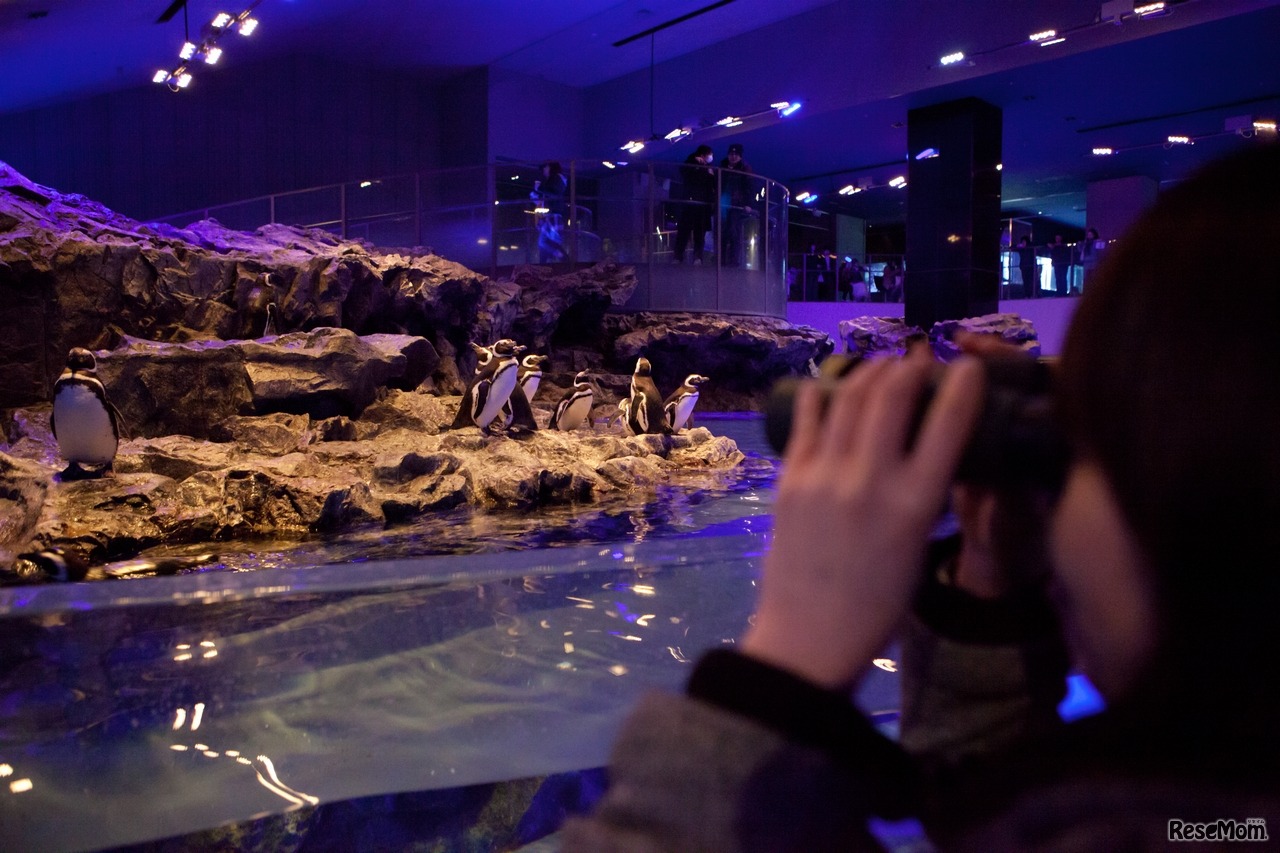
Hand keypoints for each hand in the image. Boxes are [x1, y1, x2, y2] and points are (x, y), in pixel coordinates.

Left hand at [742, 351, 985, 689]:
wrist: (808, 638)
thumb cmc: (876, 604)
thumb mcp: (918, 548)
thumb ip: (923, 495)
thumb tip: (925, 451)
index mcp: (915, 505)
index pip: (948, 426)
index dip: (965, 385)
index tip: (971, 366)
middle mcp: (870, 481)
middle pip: (892, 396)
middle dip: (909, 365)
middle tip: (918, 356)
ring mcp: (824, 476)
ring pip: (849, 400)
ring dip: (869, 372)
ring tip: (882, 364)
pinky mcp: (789, 480)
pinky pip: (807, 421)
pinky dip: (822, 395)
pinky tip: (829, 385)